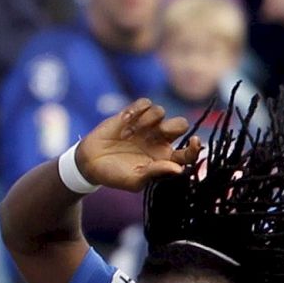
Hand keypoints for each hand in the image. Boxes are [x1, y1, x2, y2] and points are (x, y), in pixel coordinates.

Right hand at [75, 99, 200, 193]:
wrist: (89, 162)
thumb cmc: (113, 175)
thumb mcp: (134, 180)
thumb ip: (156, 173)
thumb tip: (178, 169)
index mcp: (164, 158)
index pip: (187, 153)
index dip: (194, 148)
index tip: (193, 141)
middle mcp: (158, 140)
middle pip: (181, 125)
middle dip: (174, 126)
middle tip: (158, 132)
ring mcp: (146, 126)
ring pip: (161, 112)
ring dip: (150, 119)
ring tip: (132, 130)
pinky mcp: (133, 114)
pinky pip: (145, 103)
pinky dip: (138, 109)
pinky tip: (126, 120)